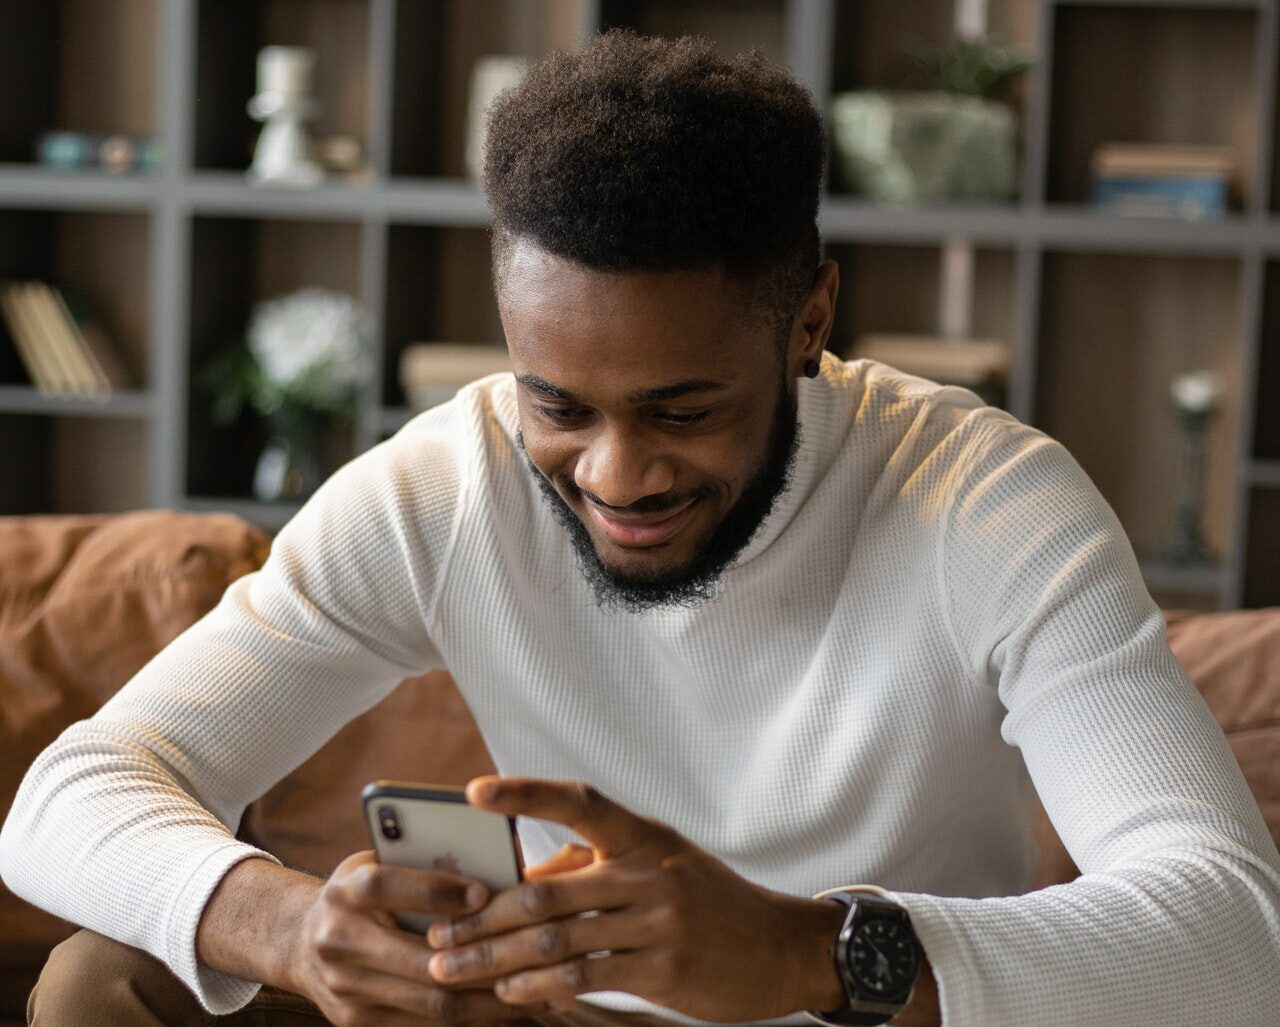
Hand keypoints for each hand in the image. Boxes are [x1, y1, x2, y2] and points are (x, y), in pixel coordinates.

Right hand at [282, 850, 549, 1025]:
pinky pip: (428, 1025)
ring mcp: (347, 990)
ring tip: (544, 986)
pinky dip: (475, 1016)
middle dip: (484, 959)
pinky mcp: (359, 1023)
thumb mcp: (382, 860)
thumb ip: (426, 862)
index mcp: (345, 890)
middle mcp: (339, 942)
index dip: (435, 890)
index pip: (385, 886)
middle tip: (536, 950)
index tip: (485, 892)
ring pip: (432, 1002)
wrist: (300, 941)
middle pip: (419, 961)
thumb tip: (501, 863)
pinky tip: (513, 1004)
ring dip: (492, 998)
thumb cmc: (362, 890)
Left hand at [424, 777, 846, 1021]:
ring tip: (455, 970)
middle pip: (546, 894)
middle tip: (438, 938)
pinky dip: (540, 985)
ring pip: (557, 941)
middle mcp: (647, 872)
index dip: (525, 793)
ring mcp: (657, 921)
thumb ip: (594, 865)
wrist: (779, 947)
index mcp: (642, 835)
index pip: (578, 801)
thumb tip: (526, 881)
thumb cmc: (708, 901)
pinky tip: (510, 992)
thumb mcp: (660, 864)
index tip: (475, 792)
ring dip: (496, 959)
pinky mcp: (663, 969)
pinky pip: (586, 977)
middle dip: (482, 919)